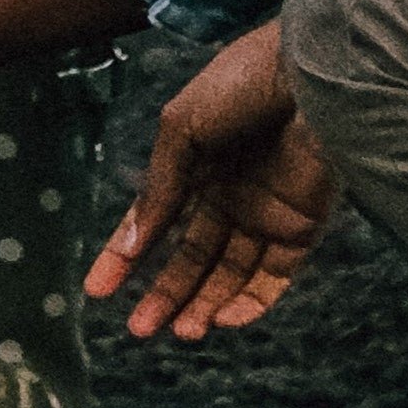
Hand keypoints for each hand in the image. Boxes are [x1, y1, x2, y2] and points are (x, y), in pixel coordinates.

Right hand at [85, 17, 337, 340]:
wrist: (310, 73)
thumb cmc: (240, 85)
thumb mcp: (181, 130)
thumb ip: (159, 189)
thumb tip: (128, 244)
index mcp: (193, 164)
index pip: (153, 221)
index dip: (124, 255)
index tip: (97, 291)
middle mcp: (227, 194)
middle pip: (192, 258)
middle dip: (166, 294)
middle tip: (139, 331)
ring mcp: (265, 213)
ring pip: (230, 275)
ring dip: (205, 306)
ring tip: (180, 334)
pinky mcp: (301, 227)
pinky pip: (273, 276)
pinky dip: (250, 303)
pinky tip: (223, 320)